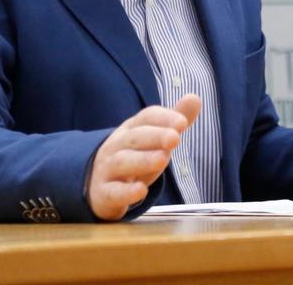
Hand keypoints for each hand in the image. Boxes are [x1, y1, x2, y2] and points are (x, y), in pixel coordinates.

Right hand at [86, 95, 201, 220]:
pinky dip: (126, 191)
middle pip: (134, 138)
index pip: (146, 117)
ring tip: (163, 159)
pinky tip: (141, 191)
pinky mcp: (103, 194)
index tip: (183, 123)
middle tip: (175, 138)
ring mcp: (107, 170)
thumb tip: (195, 97)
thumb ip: (174, 122)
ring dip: (143, 160)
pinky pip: (112, 192)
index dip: (164, 118)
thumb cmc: (134, 158)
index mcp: (131, 130)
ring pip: (122, 162)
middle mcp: (117, 146)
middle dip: (155, 136)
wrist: (97, 186)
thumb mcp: (154, 140)